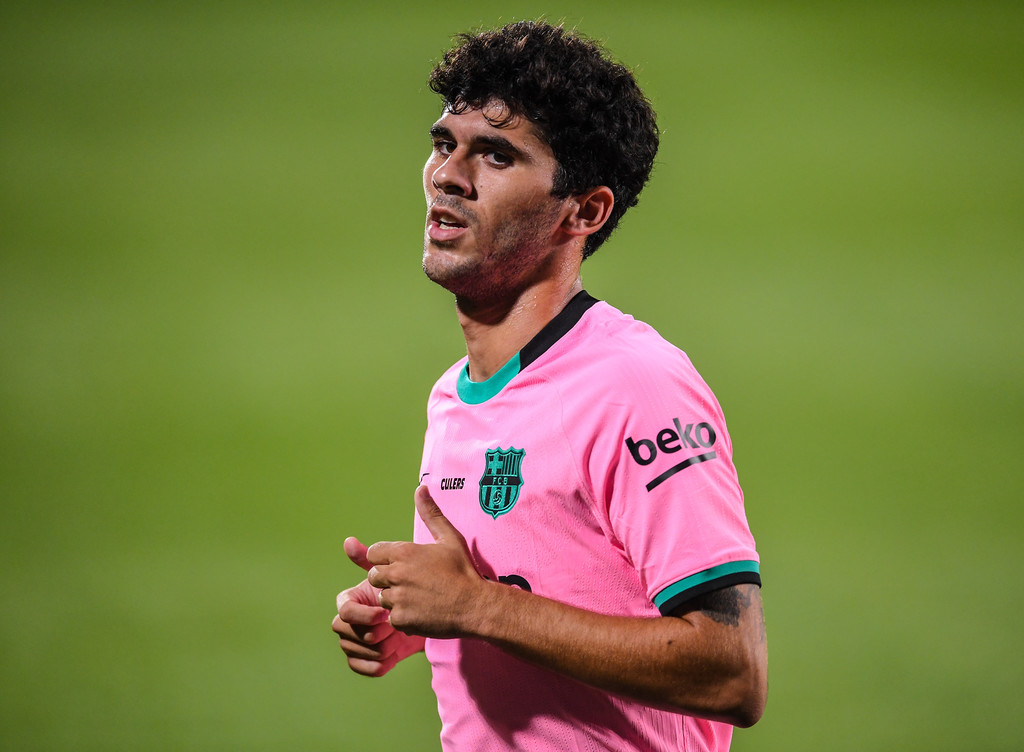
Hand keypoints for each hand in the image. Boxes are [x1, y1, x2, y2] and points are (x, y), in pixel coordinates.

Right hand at [333, 536, 424, 676]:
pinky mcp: (363, 659)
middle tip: (394, 630)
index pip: (344, 609)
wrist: (431, 617)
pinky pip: (359, 667)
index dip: (362, 614)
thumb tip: (348, 540)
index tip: (385, 614)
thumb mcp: (400, 570)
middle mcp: (347, 620)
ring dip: (377, 648)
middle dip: (369, 633)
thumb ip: (375, 556)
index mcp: (352, 599)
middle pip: (343, 630)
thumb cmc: (415, 590)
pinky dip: (375, 665)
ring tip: (399, 641)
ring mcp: (353, 640)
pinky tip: (394, 657)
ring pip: (352, 650)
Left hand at [366, 485, 486, 637]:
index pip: (373, 554)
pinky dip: (404, 617)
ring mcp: (397, 598)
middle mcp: (396, 573)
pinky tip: (422, 612)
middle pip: (374, 576)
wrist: (475, 605)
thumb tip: (420, 488)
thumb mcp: (449, 537)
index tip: (402, 565)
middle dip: (388, 579)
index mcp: (404, 552)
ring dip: (395, 599)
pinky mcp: (401, 619)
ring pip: (382, 598)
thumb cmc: (463, 570)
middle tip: (413, 583)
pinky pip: (392, 618)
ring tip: (419, 598)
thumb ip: (430, 513)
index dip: (385, 559)